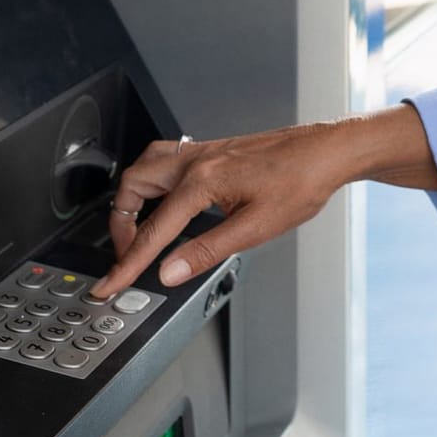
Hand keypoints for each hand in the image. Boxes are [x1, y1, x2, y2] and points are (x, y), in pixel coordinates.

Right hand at [89, 105, 436, 298]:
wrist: (327, 152)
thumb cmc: (301, 182)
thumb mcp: (256, 228)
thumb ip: (206, 250)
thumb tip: (168, 271)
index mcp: (201, 181)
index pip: (153, 231)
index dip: (126, 264)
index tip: (109, 284)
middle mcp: (196, 160)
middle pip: (133, 186)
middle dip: (121, 223)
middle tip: (128, 254)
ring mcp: (204, 152)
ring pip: (146, 166)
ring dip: (134, 197)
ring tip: (139, 229)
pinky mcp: (214, 151)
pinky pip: (167, 162)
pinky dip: (155, 184)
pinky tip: (169, 203)